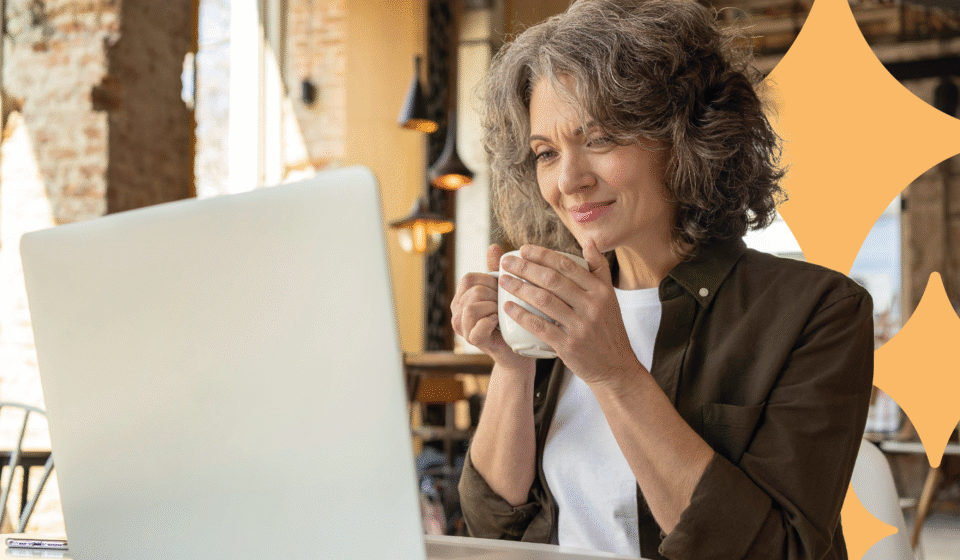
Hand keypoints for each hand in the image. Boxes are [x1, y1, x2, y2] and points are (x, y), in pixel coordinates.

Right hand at [451, 244, 535, 371]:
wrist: (517, 350)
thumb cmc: (509, 319)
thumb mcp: (503, 291)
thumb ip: (496, 271)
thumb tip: (493, 246)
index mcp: (462, 298)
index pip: (469, 278)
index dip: (489, 281)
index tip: (502, 291)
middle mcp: (458, 312)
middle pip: (472, 291)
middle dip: (494, 294)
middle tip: (505, 304)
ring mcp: (464, 328)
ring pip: (472, 308)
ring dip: (492, 308)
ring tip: (502, 313)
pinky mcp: (474, 342)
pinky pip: (477, 327)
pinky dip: (491, 322)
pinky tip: (500, 322)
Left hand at [498, 240, 640, 387]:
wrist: (615, 367)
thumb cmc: (608, 329)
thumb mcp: (610, 297)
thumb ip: (598, 268)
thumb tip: (589, 241)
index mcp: (600, 291)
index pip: (567, 265)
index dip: (542, 255)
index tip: (523, 249)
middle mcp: (592, 306)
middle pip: (552, 280)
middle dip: (525, 268)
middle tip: (506, 263)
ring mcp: (580, 326)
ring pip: (543, 300)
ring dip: (519, 288)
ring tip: (503, 281)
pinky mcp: (568, 346)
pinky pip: (540, 326)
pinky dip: (521, 315)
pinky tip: (508, 307)